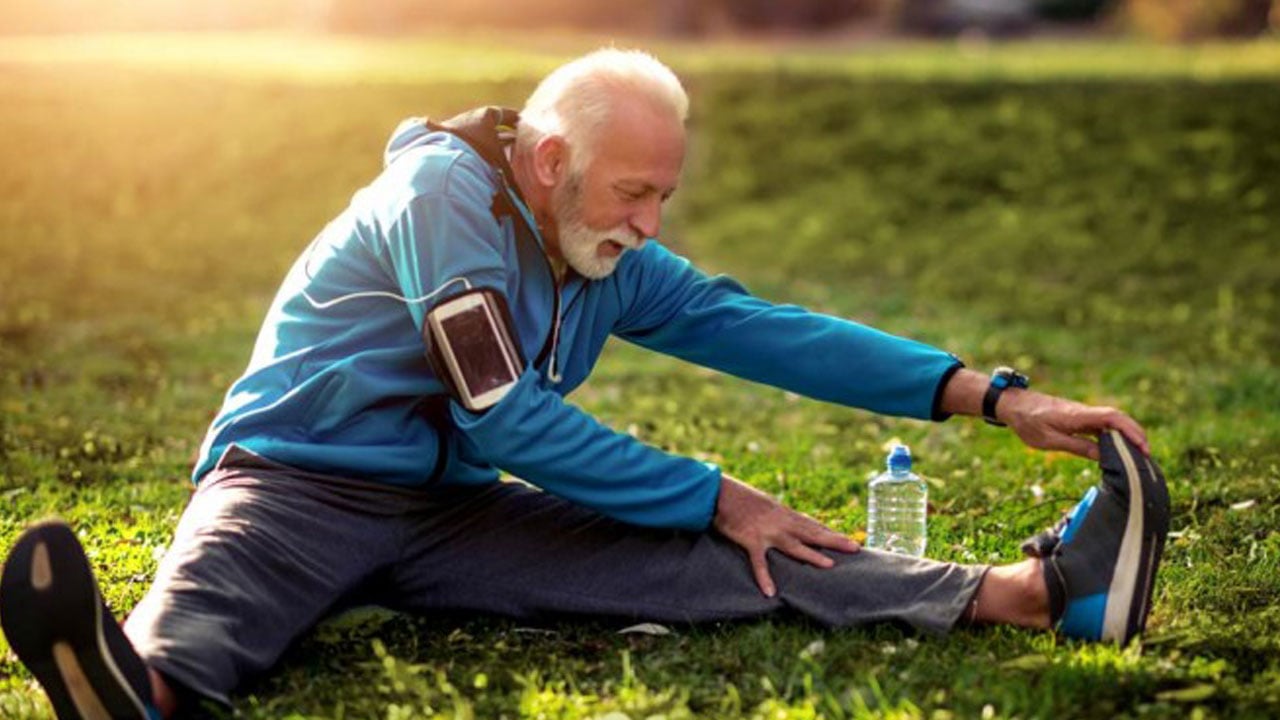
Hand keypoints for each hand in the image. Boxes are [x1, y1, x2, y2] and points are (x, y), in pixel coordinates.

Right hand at [712, 474, 859, 596]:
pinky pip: (759, 562)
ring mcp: (767, 532)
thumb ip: (776, 513)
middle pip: (813, 532)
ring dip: (812, 555)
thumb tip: (786, 520)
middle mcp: (780, 522)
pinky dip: (764, 577)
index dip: (830, 531)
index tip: (848, 538)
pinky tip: (770, 592)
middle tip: (855, 547)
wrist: (719, 492)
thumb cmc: (739, 497)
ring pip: (794, 545)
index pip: (812, 524)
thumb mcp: (763, 503)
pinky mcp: (751, 540)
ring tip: (830, 565)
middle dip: (834, 540)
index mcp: (783, 513)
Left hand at [998, 388, 1148, 460]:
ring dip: (1127, 437)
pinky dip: (1114, 437)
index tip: (1143, 446)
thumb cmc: (1028, 422)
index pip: (1112, 418)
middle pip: (1118, 419)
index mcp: (1077, 416)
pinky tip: (1118, 451)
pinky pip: (1102, 426)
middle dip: (1136, 435)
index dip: (1131, 431)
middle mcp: (1084, 412)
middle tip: (1147, 457)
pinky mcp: (1079, 418)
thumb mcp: (1049, 440)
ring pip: (1112, 423)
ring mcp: (1083, 414)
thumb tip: (1103, 456)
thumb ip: (1076, 447)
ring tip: (1137, 457)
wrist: (1013, 404)